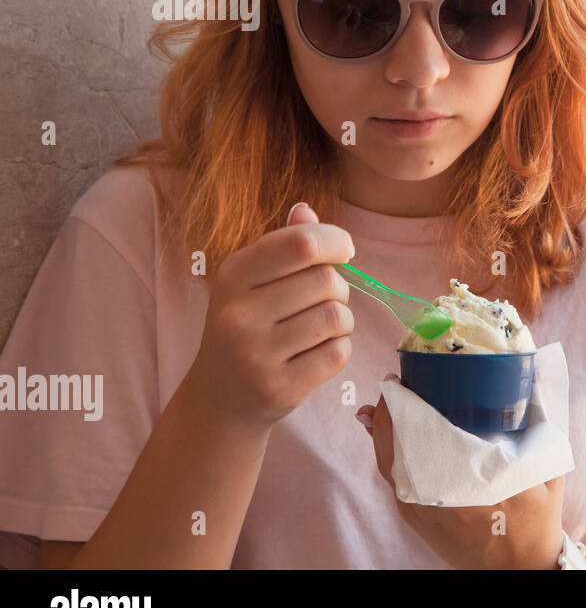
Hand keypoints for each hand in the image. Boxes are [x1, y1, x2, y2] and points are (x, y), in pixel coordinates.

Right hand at [186, 201, 355, 431]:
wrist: (219, 398)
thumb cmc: (247, 325)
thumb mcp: (252, 281)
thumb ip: (283, 244)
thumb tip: (306, 210)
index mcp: (232, 275)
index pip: (302, 243)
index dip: (336, 241)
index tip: (344, 250)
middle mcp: (238, 314)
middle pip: (327, 281)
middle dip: (338, 287)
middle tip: (322, 301)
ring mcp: (256, 355)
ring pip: (337, 317)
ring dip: (341, 320)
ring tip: (319, 328)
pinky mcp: (279, 387)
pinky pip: (338, 353)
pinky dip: (339, 349)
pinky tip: (316, 353)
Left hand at [357, 378, 564, 569]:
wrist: (519, 568)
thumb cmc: (538, 517)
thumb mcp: (548, 467)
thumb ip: (540, 418)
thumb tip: (534, 373)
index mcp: (469, 478)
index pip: (423, 433)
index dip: (405, 402)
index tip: (402, 377)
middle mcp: (437, 494)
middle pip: (396, 444)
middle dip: (390, 409)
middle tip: (394, 381)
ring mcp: (420, 509)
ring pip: (388, 461)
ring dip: (383, 429)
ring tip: (383, 401)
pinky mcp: (415, 518)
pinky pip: (392, 477)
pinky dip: (385, 451)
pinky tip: (382, 432)